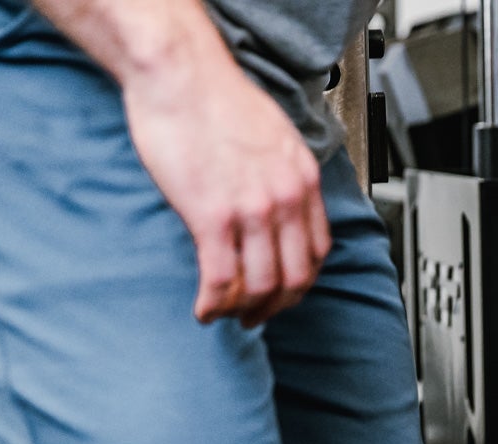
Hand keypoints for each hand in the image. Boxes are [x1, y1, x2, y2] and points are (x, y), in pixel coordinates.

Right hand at [121, 59, 330, 327]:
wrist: (180, 72)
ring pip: (260, 286)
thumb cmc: (215, 96)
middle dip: (274, 306)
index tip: (282, 292)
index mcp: (303, 181)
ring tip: (225, 315)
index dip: (299, 282)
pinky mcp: (212, 216)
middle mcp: (286, 200)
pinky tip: (203, 310)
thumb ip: (282, 174)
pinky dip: (214, 303)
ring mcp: (252, 210)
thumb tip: (277, 201)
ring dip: (242, 310)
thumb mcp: (273, 136)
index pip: (317, 252)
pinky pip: (221, 278)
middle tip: (255, 316)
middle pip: (294, 278)